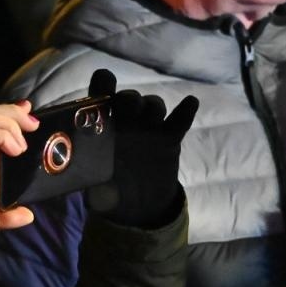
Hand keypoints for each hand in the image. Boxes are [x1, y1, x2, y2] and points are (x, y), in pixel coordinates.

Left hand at [83, 69, 198, 227]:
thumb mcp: (98, 192)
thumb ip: (96, 191)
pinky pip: (179, 121)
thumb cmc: (108, 188)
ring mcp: (148, 127)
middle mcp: (125, 120)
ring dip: (153, 107)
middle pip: (129, 98)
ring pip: (153, 105)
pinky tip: (190, 103)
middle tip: (129, 107)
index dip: (103, 84)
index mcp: (101, 125)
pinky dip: (185, 111)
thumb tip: (94, 198)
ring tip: (153, 118)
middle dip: (129, 99)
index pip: (100, 94)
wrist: (137, 204)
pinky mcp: (169, 138)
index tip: (105, 82)